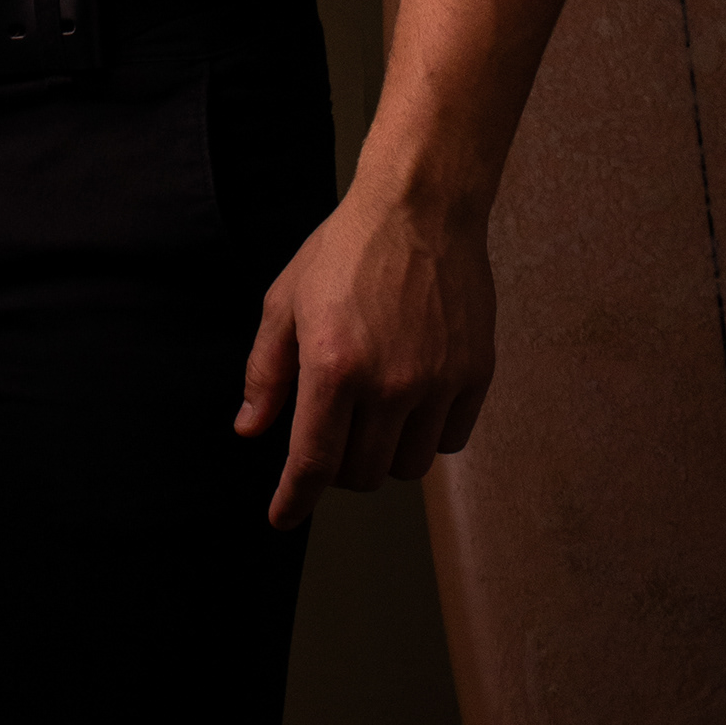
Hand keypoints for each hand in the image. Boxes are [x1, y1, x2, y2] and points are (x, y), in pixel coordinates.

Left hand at [233, 176, 495, 529]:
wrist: (420, 207)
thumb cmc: (347, 248)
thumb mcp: (286, 300)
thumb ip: (267, 371)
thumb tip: (251, 429)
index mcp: (333, 365)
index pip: (313, 462)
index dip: (294, 500)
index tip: (283, 517)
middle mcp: (388, 383)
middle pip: (362, 474)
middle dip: (339, 467)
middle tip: (332, 433)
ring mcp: (436, 381)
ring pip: (408, 466)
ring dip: (384, 454)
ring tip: (373, 413)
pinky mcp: (474, 375)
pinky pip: (450, 440)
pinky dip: (427, 434)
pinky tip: (413, 400)